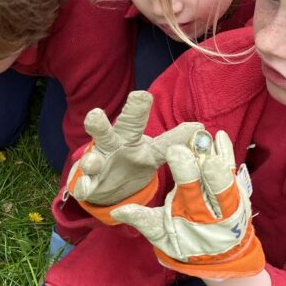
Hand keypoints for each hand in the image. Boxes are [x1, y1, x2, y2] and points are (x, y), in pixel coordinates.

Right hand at [68, 90, 202, 206]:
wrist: (108, 185)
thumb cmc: (133, 159)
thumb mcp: (155, 152)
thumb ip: (174, 141)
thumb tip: (201, 128)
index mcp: (129, 136)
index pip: (135, 122)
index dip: (138, 108)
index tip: (143, 95)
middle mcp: (111, 145)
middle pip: (106, 133)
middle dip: (100, 124)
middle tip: (96, 115)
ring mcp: (97, 163)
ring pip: (92, 158)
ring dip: (90, 160)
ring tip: (92, 162)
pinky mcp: (88, 182)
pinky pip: (84, 185)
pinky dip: (83, 186)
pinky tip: (84, 189)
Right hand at [110, 129, 264, 278]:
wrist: (218, 255)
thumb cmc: (184, 242)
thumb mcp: (161, 236)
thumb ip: (142, 220)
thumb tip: (117, 211)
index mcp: (194, 217)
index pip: (190, 192)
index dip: (185, 171)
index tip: (175, 150)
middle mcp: (216, 209)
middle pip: (214, 184)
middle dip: (205, 161)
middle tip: (196, 139)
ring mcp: (231, 200)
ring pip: (226, 176)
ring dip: (218, 154)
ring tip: (209, 135)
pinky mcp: (237, 191)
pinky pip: (234, 170)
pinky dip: (227, 153)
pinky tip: (220, 136)